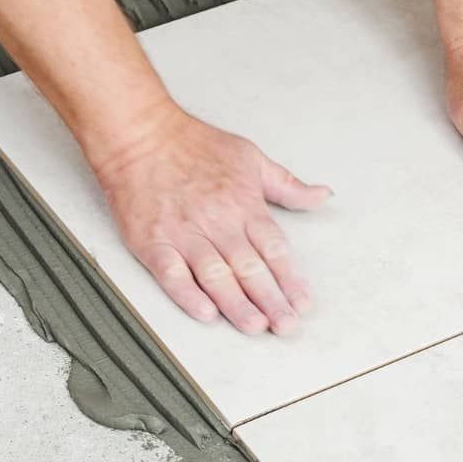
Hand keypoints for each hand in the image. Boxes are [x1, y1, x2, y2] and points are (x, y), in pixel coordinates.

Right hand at [91, 106, 330, 335]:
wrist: (140, 134)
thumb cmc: (194, 145)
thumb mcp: (251, 157)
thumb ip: (288, 184)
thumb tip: (322, 195)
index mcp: (244, 204)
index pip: (275, 249)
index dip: (291, 279)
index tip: (303, 303)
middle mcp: (218, 222)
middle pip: (250, 268)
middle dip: (272, 300)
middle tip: (287, 327)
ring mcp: (184, 233)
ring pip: (216, 276)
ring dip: (237, 304)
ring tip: (256, 326)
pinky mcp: (153, 241)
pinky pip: (172, 273)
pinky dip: (188, 295)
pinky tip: (205, 313)